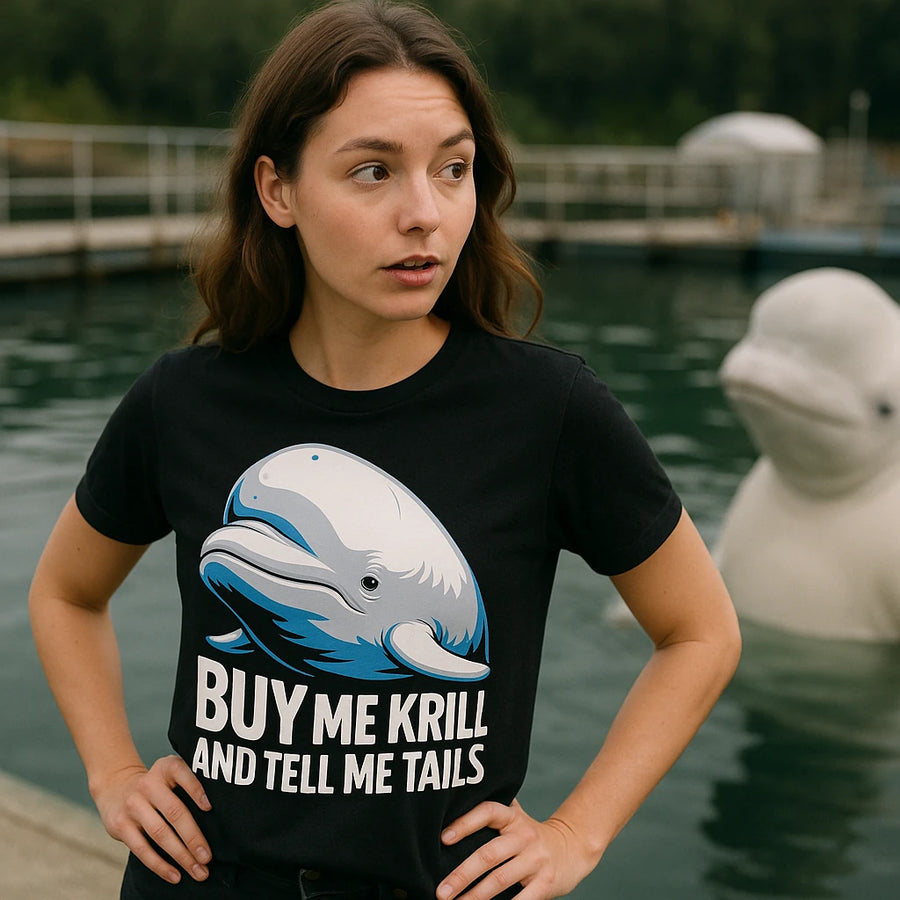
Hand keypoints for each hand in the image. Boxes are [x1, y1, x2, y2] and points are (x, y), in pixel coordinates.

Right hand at [92, 755, 212, 883]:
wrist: (117, 787)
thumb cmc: (158, 784)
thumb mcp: (172, 772)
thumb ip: (192, 781)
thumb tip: (223, 808)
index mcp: (166, 768)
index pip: (183, 774)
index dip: (197, 790)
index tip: (210, 808)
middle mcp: (148, 784)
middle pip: (174, 812)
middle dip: (193, 837)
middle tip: (208, 857)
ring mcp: (133, 805)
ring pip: (160, 834)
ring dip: (181, 856)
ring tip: (197, 870)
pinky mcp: (121, 825)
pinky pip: (142, 849)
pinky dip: (160, 865)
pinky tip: (175, 874)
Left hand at [437, 800, 595, 899]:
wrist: (572, 847)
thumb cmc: (531, 835)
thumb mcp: (515, 817)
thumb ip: (492, 812)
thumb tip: (454, 807)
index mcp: (513, 818)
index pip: (487, 812)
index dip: (465, 823)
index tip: (443, 839)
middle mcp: (525, 836)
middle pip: (489, 854)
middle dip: (462, 875)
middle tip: (442, 892)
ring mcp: (537, 860)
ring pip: (500, 879)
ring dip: (475, 896)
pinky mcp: (546, 882)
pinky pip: (522, 899)